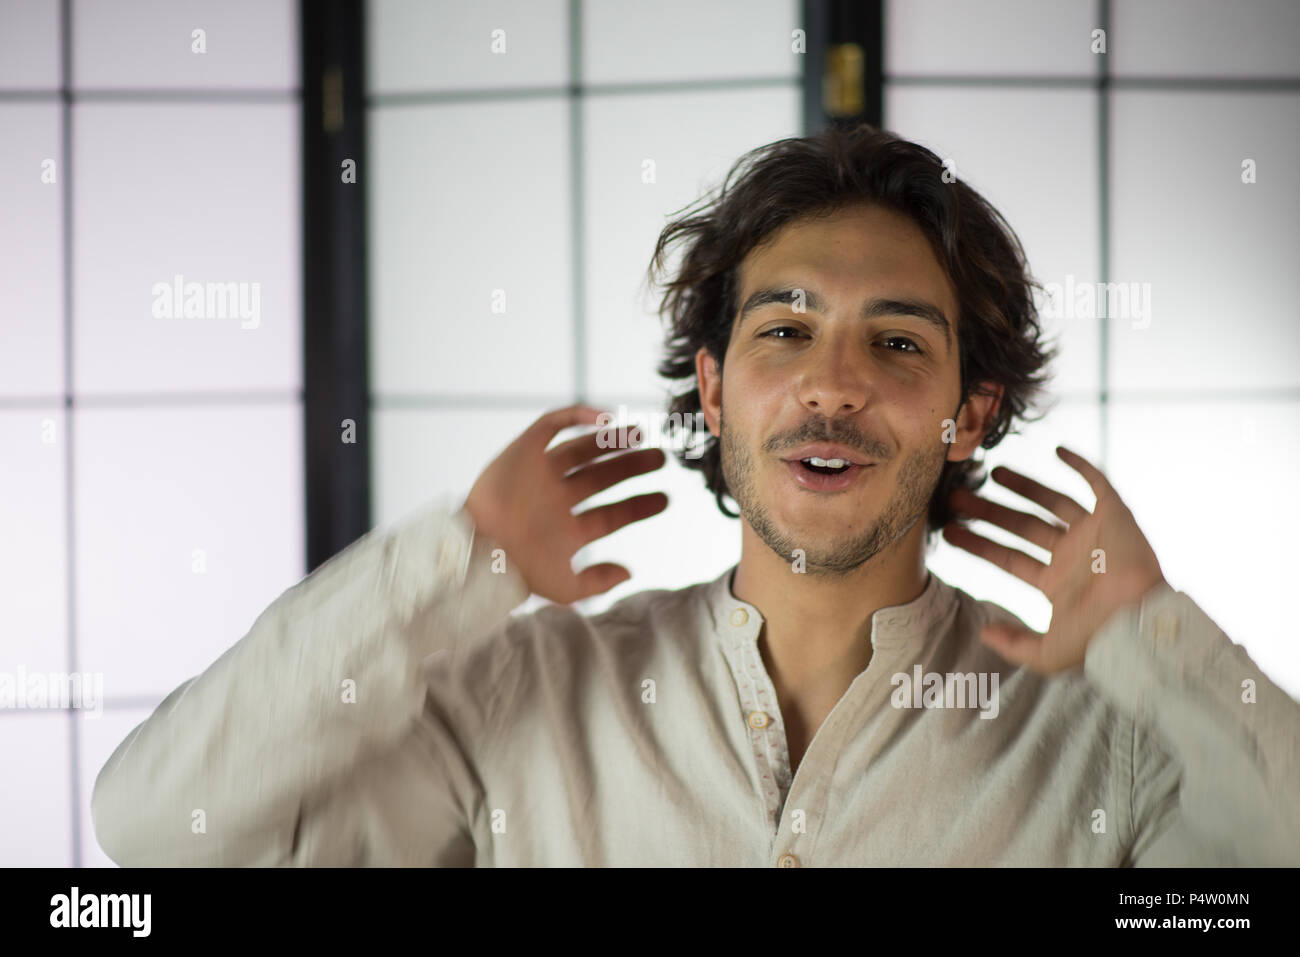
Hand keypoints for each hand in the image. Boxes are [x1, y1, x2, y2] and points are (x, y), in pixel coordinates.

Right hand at [463, 404, 668, 603]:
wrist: (481, 547)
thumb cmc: (519, 571)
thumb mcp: (564, 588)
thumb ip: (598, 583)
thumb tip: (628, 572)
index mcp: (564, 529)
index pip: (609, 515)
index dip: (638, 506)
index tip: (665, 499)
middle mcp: (554, 499)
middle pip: (600, 478)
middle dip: (630, 468)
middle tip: (660, 459)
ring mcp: (540, 474)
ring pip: (582, 449)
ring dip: (612, 441)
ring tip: (641, 434)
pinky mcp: (524, 449)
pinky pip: (552, 424)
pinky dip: (578, 416)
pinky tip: (608, 419)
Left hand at [941, 445, 1165, 674]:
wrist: (1139, 619)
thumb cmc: (1098, 637)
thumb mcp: (1047, 653)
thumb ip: (1013, 645)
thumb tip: (982, 633)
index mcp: (1056, 584)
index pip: (1008, 558)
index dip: (978, 545)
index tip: (950, 532)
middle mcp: (1072, 556)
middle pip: (1023, 527)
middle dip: (990, 512)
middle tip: (958, 497)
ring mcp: (1093, 534)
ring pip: (1052, 503)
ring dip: (1025, 486)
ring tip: (994, 471)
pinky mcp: (1116, 515)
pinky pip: (1098, 483)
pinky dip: (1080, 465)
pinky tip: (1056, 449)